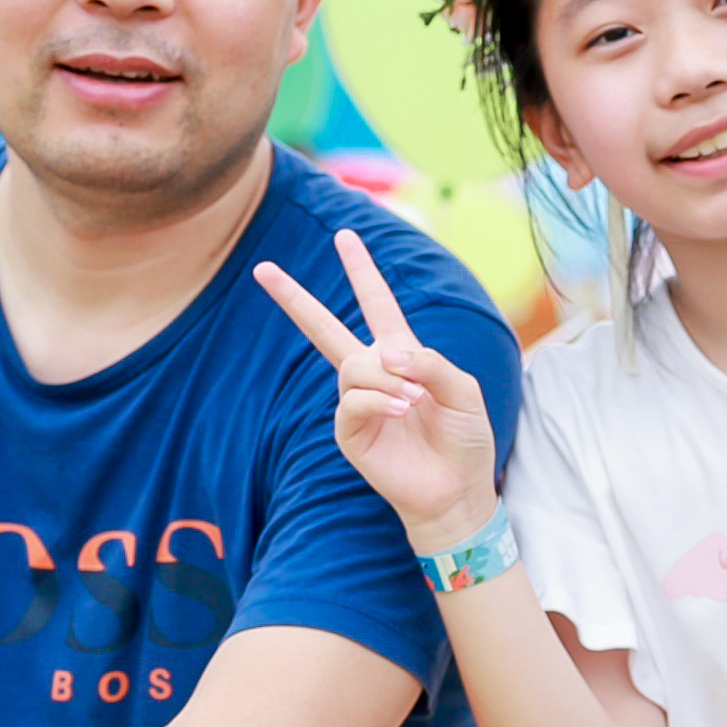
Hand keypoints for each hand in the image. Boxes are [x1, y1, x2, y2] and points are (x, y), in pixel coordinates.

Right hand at [253, 231, 500, 548]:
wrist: (456, 490)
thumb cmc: (463, 439)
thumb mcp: (463, 390)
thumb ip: (431, 362)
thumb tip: (385, 351)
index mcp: (402, 355)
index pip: (376, 304)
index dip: (361, 271)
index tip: (344, 236)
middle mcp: (372, 373)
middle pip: (325, 328)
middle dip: (295, 298)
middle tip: (263, 268)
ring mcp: (357, 402)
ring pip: (353, 367)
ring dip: (386, 378)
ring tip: (415, 399)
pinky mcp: (349, 431)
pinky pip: (352, 400)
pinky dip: (379, 399)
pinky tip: (402, 409)